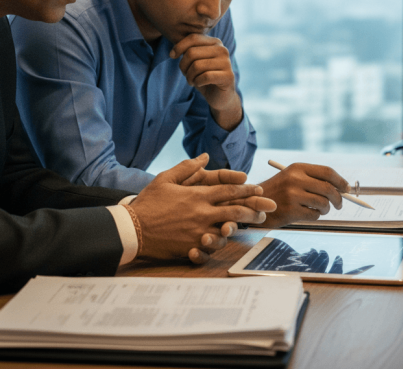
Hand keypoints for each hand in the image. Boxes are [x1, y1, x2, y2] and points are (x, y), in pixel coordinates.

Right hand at [130, 154, 275, 262]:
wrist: (132, 229)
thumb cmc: (148, 203)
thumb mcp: (165, 179)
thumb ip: (187, 167)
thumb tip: (204, 157)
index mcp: (198, 195)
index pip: (229, 190)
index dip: (247, 189)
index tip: (259, 188)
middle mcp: (202, 213)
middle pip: (236, 209)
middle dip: (255, 208)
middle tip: (269, 207)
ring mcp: (199, 231)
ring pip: (229, 228)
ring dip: (244, 225)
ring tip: (256, 223)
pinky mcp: (192, 246)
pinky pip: (214, 245)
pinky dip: (224, 241)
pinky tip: (230, 238)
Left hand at [170, 34, 242, 130]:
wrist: (220, 97)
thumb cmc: (204, 78)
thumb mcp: (195, 62)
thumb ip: (188, 52)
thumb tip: (173, 52)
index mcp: (215, 43)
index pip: (193, 38)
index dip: (179, 46)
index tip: (172, 56)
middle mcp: (222, 50)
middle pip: (192, 52)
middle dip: (183, 66)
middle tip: (186, 74)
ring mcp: (227, 63)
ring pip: (197, 66)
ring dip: (189, 76)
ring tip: (192, 81)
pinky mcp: (228, 76)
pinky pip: (205, 77)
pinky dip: (197, 82)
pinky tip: (199, 85)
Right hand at [257, 163, 349, 227]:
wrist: (254, 203)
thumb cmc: (278, 192)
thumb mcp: (292, 177)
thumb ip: (314, 179)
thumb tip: (341, 188)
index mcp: (297, 168)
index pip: (327, 172)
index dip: (340, 181)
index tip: (346, 188)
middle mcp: (295, 179)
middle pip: (328, 189)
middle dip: (338, 199)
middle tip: (339, 204)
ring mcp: (292, 195)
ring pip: (323, 203)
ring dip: (325, 209)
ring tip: (318, 209)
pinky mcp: (291, 210)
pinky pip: (314, 215)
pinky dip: (315, 216)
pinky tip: (305, 214)